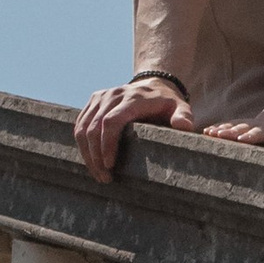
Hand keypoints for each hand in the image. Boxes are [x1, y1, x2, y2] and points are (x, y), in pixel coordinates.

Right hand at [74, 79, 195, 182]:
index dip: (107, 144)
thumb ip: (184, 116)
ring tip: (98, 173)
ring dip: (87, 153)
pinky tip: (91, 160)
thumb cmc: (168, 103)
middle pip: (94, 127)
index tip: (109, 165)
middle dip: (96, 155)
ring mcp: (100, 97)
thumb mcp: (180, 107)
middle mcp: (113, 95)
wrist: (154, 85)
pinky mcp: (93, 101)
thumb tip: (184, 126)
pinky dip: (82, 144)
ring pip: (82, 127)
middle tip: (104, 177)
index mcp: (133, 98)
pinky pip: (80, 124)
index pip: (111, 121)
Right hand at [200, 119, 263, 150]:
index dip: (250, 136)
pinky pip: (227, 126)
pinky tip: (205, 132)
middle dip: (230, 132)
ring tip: (208, 133)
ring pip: (232, 125)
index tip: (241, 139)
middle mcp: (255, 126)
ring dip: (220, 128)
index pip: (259, 133)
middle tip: (218, 135)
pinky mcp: (240, 125)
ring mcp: (246, 124)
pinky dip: (217, 128)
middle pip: (241, 128)